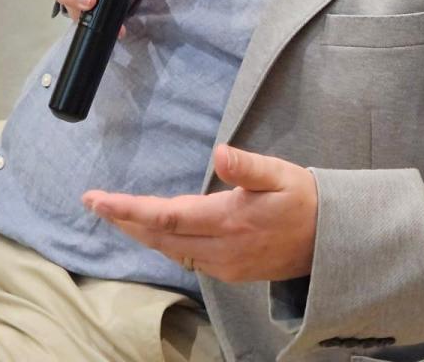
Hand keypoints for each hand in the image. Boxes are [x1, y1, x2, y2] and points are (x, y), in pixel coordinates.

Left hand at [83, 143, 317, 282]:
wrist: (330, 242)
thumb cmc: (304, 199)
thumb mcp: (281, 174)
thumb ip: (248, 166)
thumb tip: (219, 153)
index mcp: (229, 220)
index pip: (166, 217)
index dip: (128, 209)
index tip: (99, 200)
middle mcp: (220, 249)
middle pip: (159, 237)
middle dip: (124, 220)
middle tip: (93, 202)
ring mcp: (223, 265)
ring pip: (169, 250)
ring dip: (139, 232)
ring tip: (114, 212)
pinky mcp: (228, 270)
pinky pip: (185, 257)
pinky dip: (162, 242)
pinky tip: (153, 230)